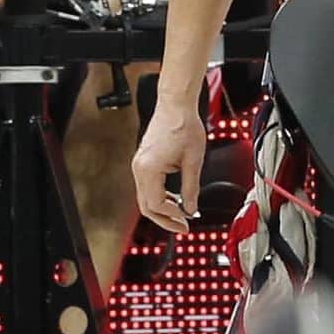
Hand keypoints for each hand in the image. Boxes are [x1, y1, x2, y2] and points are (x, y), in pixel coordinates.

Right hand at [133, 101, 208, 234]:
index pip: (157, 204)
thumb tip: (190, 208)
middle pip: (145, 206)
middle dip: (164, 219)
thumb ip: (191, 188)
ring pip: (145, 198)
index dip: (172, 216)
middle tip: (181, 227)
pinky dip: (159, 197)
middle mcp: (139, 169)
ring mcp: (139, 165)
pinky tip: (174, 199)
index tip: (187, 221)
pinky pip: (147, 187)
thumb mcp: (194, 161)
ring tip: (180, 215)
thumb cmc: (183, 126)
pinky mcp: (143, 162)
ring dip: (161, 209)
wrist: (175, 106)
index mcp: (150, 169)